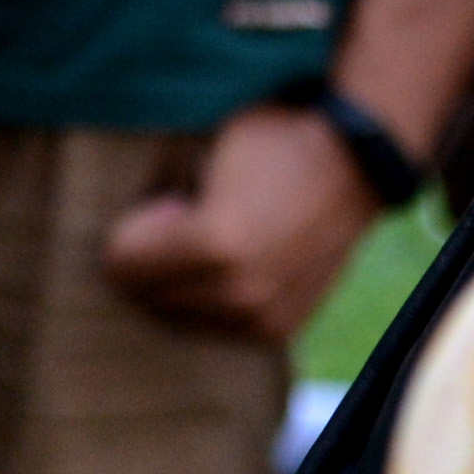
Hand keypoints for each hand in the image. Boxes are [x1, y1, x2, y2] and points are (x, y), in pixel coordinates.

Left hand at [101, 100, 382, 341]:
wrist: (352, 164)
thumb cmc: (272, 143)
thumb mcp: (204, 153)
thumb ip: (158, 202)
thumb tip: (120, 241)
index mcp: (214, 244)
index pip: (121, 263)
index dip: (131, 230)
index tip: (162, 204)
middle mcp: (239, 292)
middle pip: (146, 297)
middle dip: (148, 262)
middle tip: (181, 221)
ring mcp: (262, 317)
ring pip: (178, 317)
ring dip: (177, 285)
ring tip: (209, 243)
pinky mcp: (278, 330)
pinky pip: (215, 327)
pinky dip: (207, 301)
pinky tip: (229, 266)